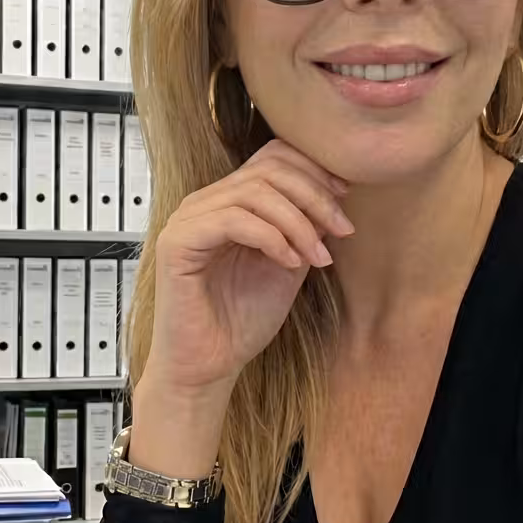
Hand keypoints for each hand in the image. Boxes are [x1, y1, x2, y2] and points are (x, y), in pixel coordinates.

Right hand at [144, 139, 353, 392]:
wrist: (210, 366)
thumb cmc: (242, 321)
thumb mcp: (290, 263)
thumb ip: (306, 226)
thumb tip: (336, 193)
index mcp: (228, 201)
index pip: (272, 157)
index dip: (313, 170)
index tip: (345, 199)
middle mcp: (205, 203)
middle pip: (268, 169)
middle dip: (314, 196)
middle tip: (342, 230)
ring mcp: (188, 220)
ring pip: (254, 192)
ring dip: (298, 222)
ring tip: (319, 256)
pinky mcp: (176, 243)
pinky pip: (233, 220)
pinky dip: (271, 238)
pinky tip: (289, 262)